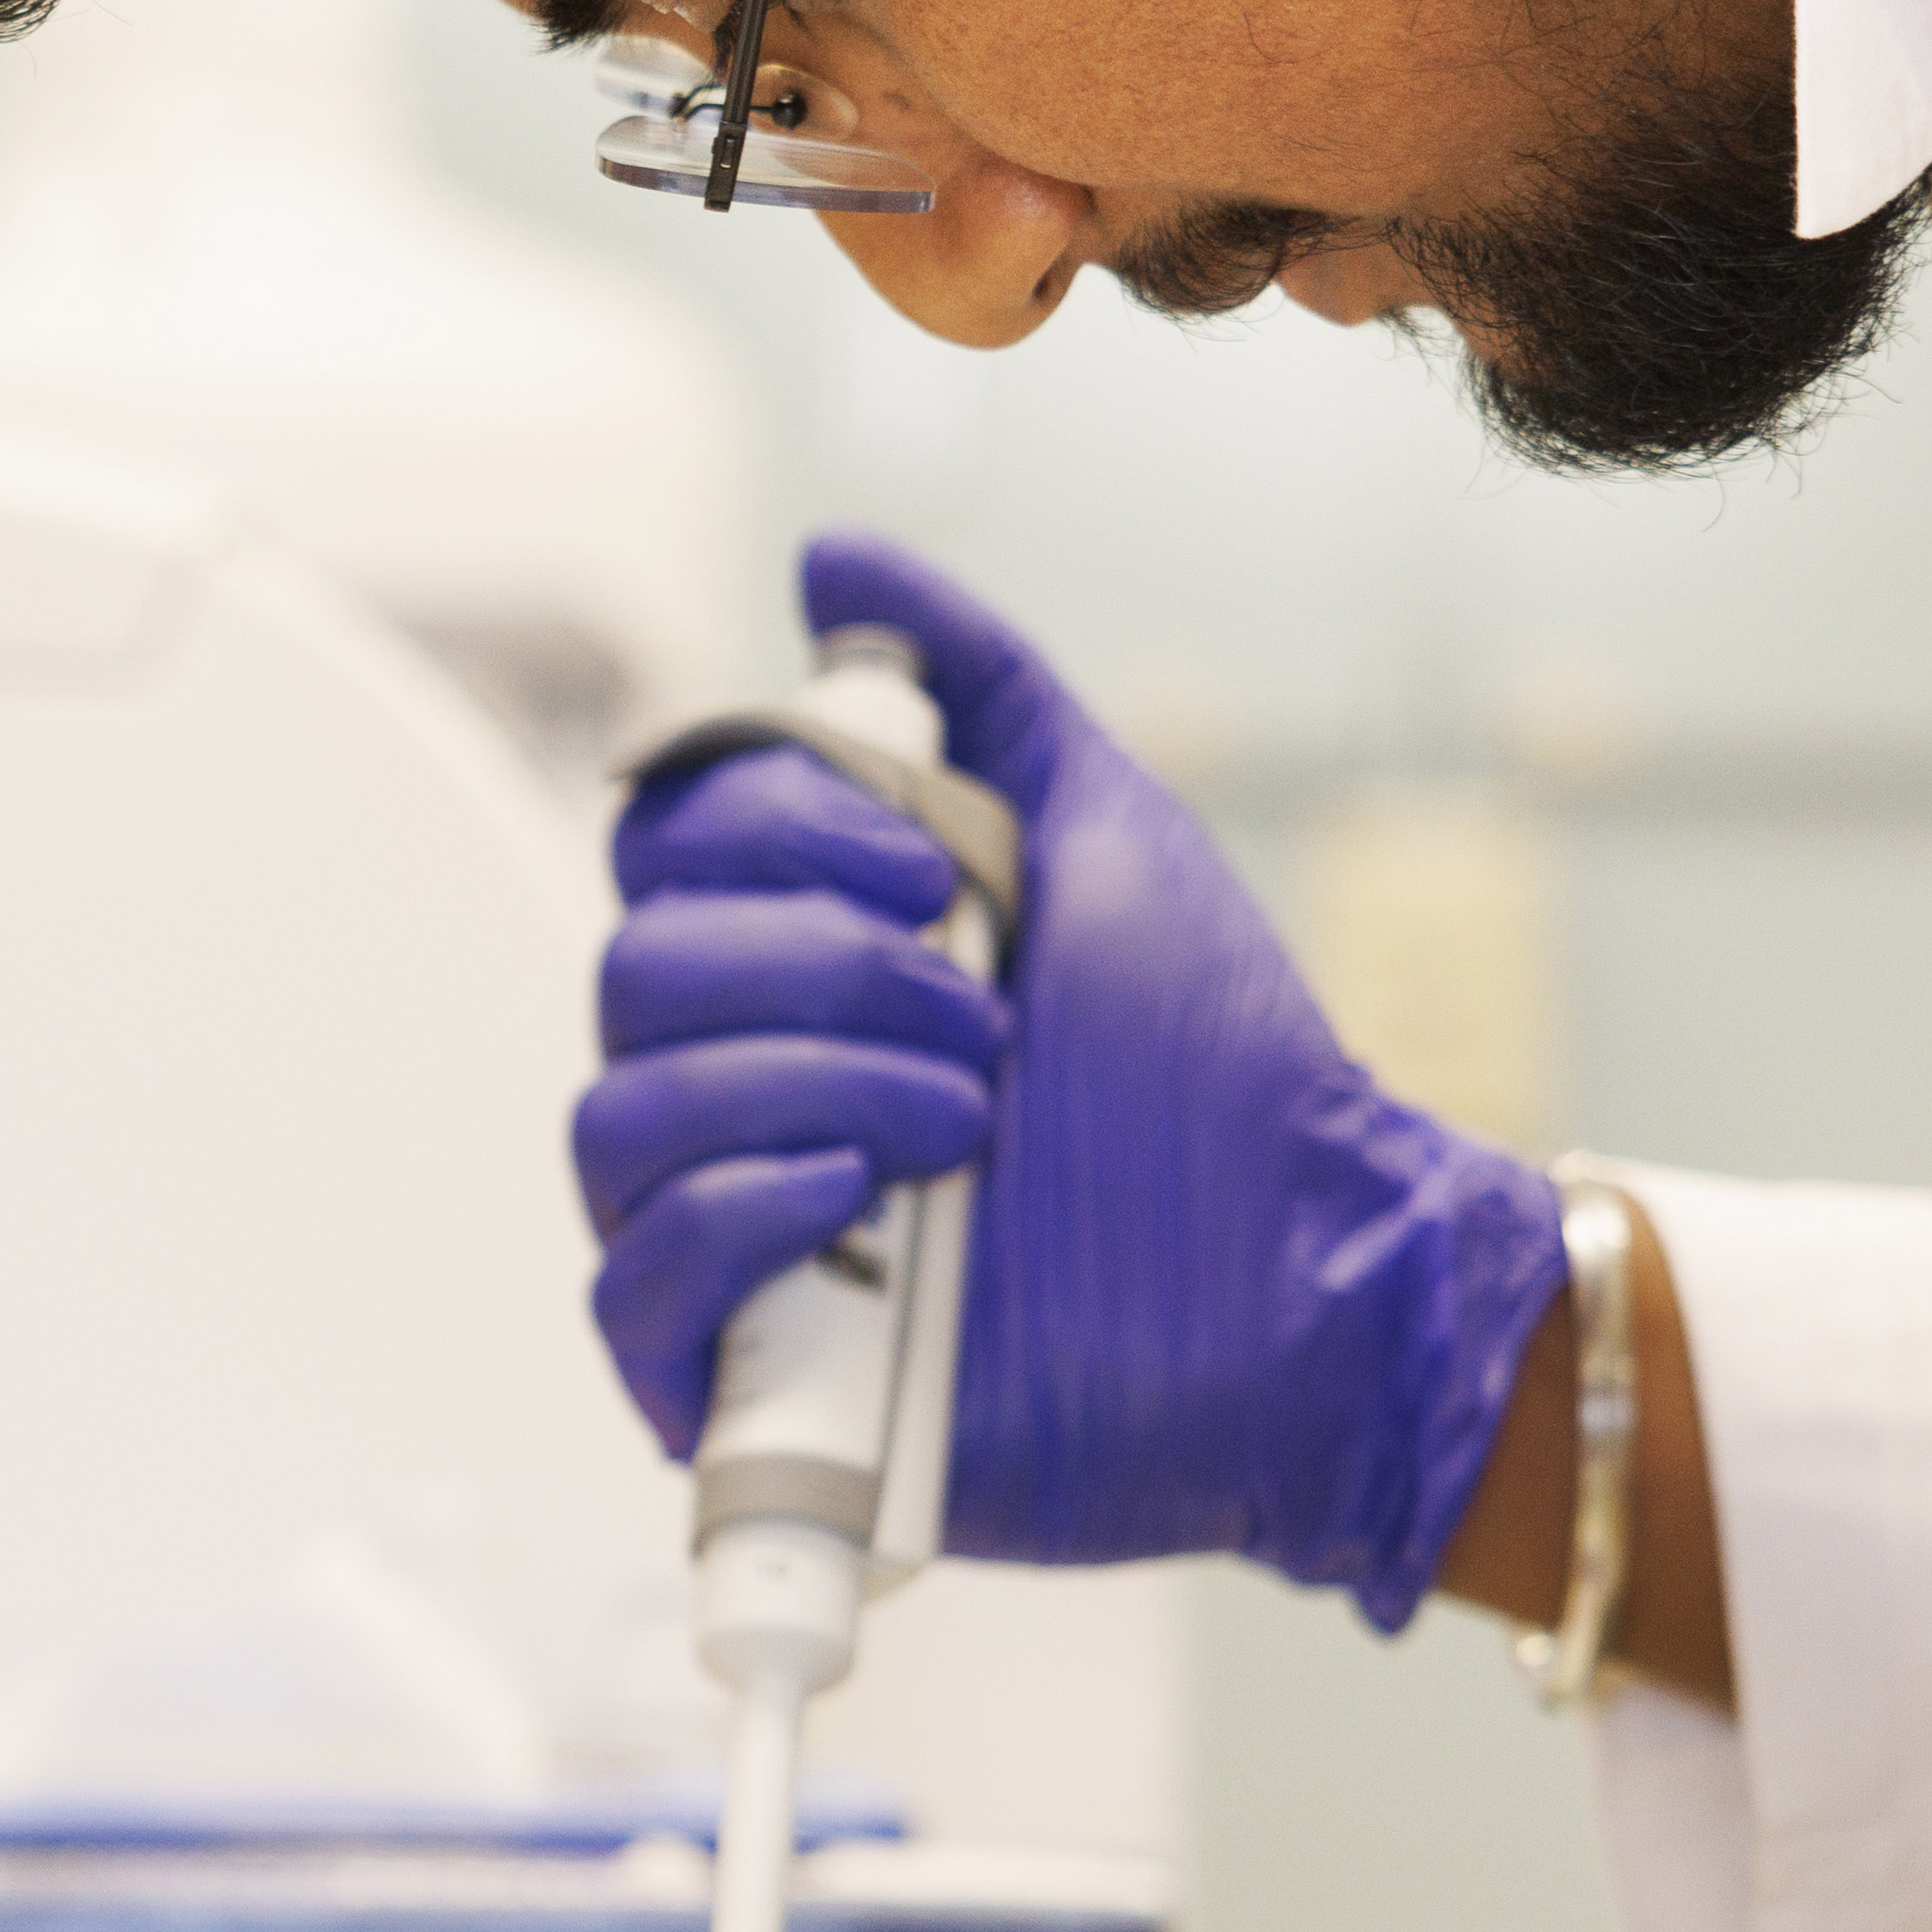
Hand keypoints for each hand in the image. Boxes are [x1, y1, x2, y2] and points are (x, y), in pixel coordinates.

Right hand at [578, 537, 1562, 1623]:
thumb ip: (975, 686)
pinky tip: (860, 1196)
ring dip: (803, 1085)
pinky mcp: (742, 1375)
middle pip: (635, 972)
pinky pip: (630, 1283)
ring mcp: (736, 1234)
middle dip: (818, 969)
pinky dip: (733, 1217)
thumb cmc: (1220, 1077)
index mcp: (804, 958)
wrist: (1309, 1284)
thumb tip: (830, 556)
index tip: (935, 866)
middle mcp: (746, 1085)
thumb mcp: (1106, 830)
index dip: (771, 834)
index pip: (663, 852)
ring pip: (622, 1116)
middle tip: (984, 1014)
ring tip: (965, 1118)